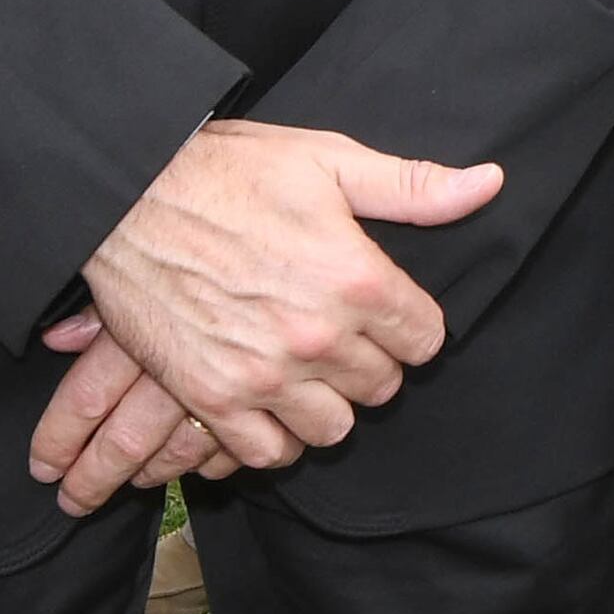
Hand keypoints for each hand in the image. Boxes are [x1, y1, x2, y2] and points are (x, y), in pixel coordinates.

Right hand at [22, 120, 503, 512]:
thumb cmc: (227, 171)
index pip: (427, 339)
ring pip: (334, 428)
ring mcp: (263, 374)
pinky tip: (268, 400)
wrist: (123, 195)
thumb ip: (413, 187)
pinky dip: (274, 436)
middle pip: (382, 385)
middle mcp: (318, 335)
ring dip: (326, 403)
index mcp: (356, 277)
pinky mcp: (212, 397)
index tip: (385, 311)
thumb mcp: (328, 160)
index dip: (409, 325)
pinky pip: (268, 453)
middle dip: (370, 361)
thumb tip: (489, 185)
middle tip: (339, 333)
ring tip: (305, 369)